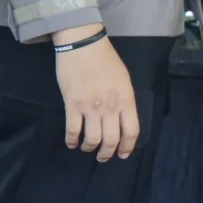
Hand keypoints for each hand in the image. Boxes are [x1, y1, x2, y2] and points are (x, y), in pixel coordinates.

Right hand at [54, 24, 139, 161]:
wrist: (83, 45)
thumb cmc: (106, 60)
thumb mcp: (124, 80)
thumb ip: (124, 100)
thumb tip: (121, 118)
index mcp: (126, 99)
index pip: (132, 130)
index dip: (128, 146)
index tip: (123, 154)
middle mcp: (110, 106)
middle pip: (111, 139)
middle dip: (108, 153)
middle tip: (103, 157)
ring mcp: (90, 107)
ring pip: (92, 139)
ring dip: (90, 148)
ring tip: (87, 149)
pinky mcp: (71, 105)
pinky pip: (72, 130)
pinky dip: (71, 140)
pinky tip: (72, 143)